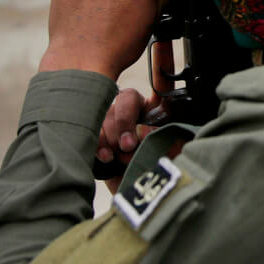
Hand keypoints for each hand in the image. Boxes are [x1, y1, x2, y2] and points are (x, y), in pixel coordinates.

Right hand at [96, 40, 183, 192]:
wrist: (136, 218)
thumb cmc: (161, 186)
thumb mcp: (174, 163)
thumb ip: (168, 143)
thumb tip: (151, 133)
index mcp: (160, 118)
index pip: (161, 87)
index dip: (161, 64)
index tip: (162, 44)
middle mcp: (137, 121)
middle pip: (125, 99)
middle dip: (125, 117)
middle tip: (130, 143)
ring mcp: (115, 133)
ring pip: (105, 115)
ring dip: (111, 133)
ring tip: (118, 155)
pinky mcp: (98, 147)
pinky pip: (89, 133)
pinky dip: (95, 143)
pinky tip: (103, 157)